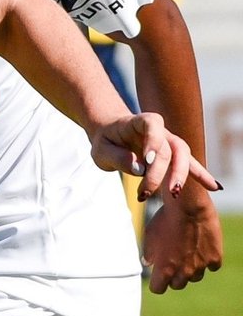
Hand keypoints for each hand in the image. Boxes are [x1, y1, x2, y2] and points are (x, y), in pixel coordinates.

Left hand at [88, 112, 218, 203]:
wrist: (112, 137)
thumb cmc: (106, 142)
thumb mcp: (101, 150)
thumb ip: (118, 158)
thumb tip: (139, 169)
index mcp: (142, 122)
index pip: (152, 126)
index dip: (153, 142)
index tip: (147, 161)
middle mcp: (161, 131)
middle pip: (170, 147)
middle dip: (164, 170)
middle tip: (147, 191)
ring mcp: (170, 143)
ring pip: (183, 156)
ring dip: (180, 175)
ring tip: (173, 193)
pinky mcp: (174, 157)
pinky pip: (191, 165)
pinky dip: (201, 176)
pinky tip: (215, 187)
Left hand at [143, 184, 223, 293]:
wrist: (188, 206)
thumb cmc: (165, 219)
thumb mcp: (150, 236)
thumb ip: (149, 253)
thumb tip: (148, 263)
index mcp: (163, 270)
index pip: (158, 289)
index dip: (158, 282)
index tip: (159, 275)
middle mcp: (182, 271)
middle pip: (178, 285)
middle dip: (175, 276)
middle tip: (175, 262)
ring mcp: (200, 265)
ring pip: (195, 277)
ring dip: (192, 269)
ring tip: (189, 252)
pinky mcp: (215, 257)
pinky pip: (212, 267)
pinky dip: (208, 260)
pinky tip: (203, 249)